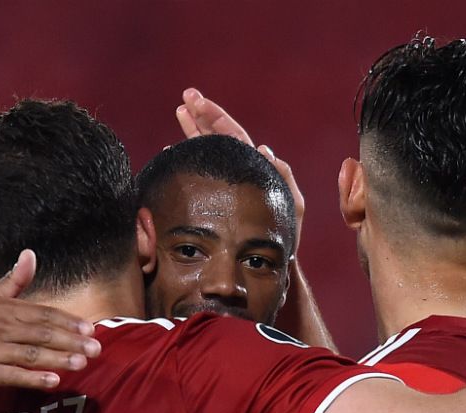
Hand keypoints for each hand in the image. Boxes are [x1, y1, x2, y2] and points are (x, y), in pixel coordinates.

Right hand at [0, 250, 99, 390]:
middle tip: (96, 348)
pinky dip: (34, 378)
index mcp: (5, 309)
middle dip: (71, 341)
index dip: (68, 322)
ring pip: (31, 355)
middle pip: (42, 334)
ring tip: (82, 364)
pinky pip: (14, 375)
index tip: (90, 328)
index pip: (43, 314)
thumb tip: (31, 254)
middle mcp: (0, 328)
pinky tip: (53, 381)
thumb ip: (14, 280)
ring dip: (58, 359)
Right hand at [176, 88, 305, 251]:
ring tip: (180, 112)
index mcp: (255, 166)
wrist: (269, 261)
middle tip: (186, 97)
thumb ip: (284, 178)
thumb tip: (264, 149)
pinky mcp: (214, 197)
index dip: (214, 116)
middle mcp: (239, 170)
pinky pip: (200, 172)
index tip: (196, 100)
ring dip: (194, 130)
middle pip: (218, 135)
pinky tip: (174, 151)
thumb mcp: (290, 205)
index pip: (233, 134)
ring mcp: (226, 183)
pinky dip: (189, 157)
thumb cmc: (283, 236)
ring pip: (208, 150)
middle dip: (202, 115)